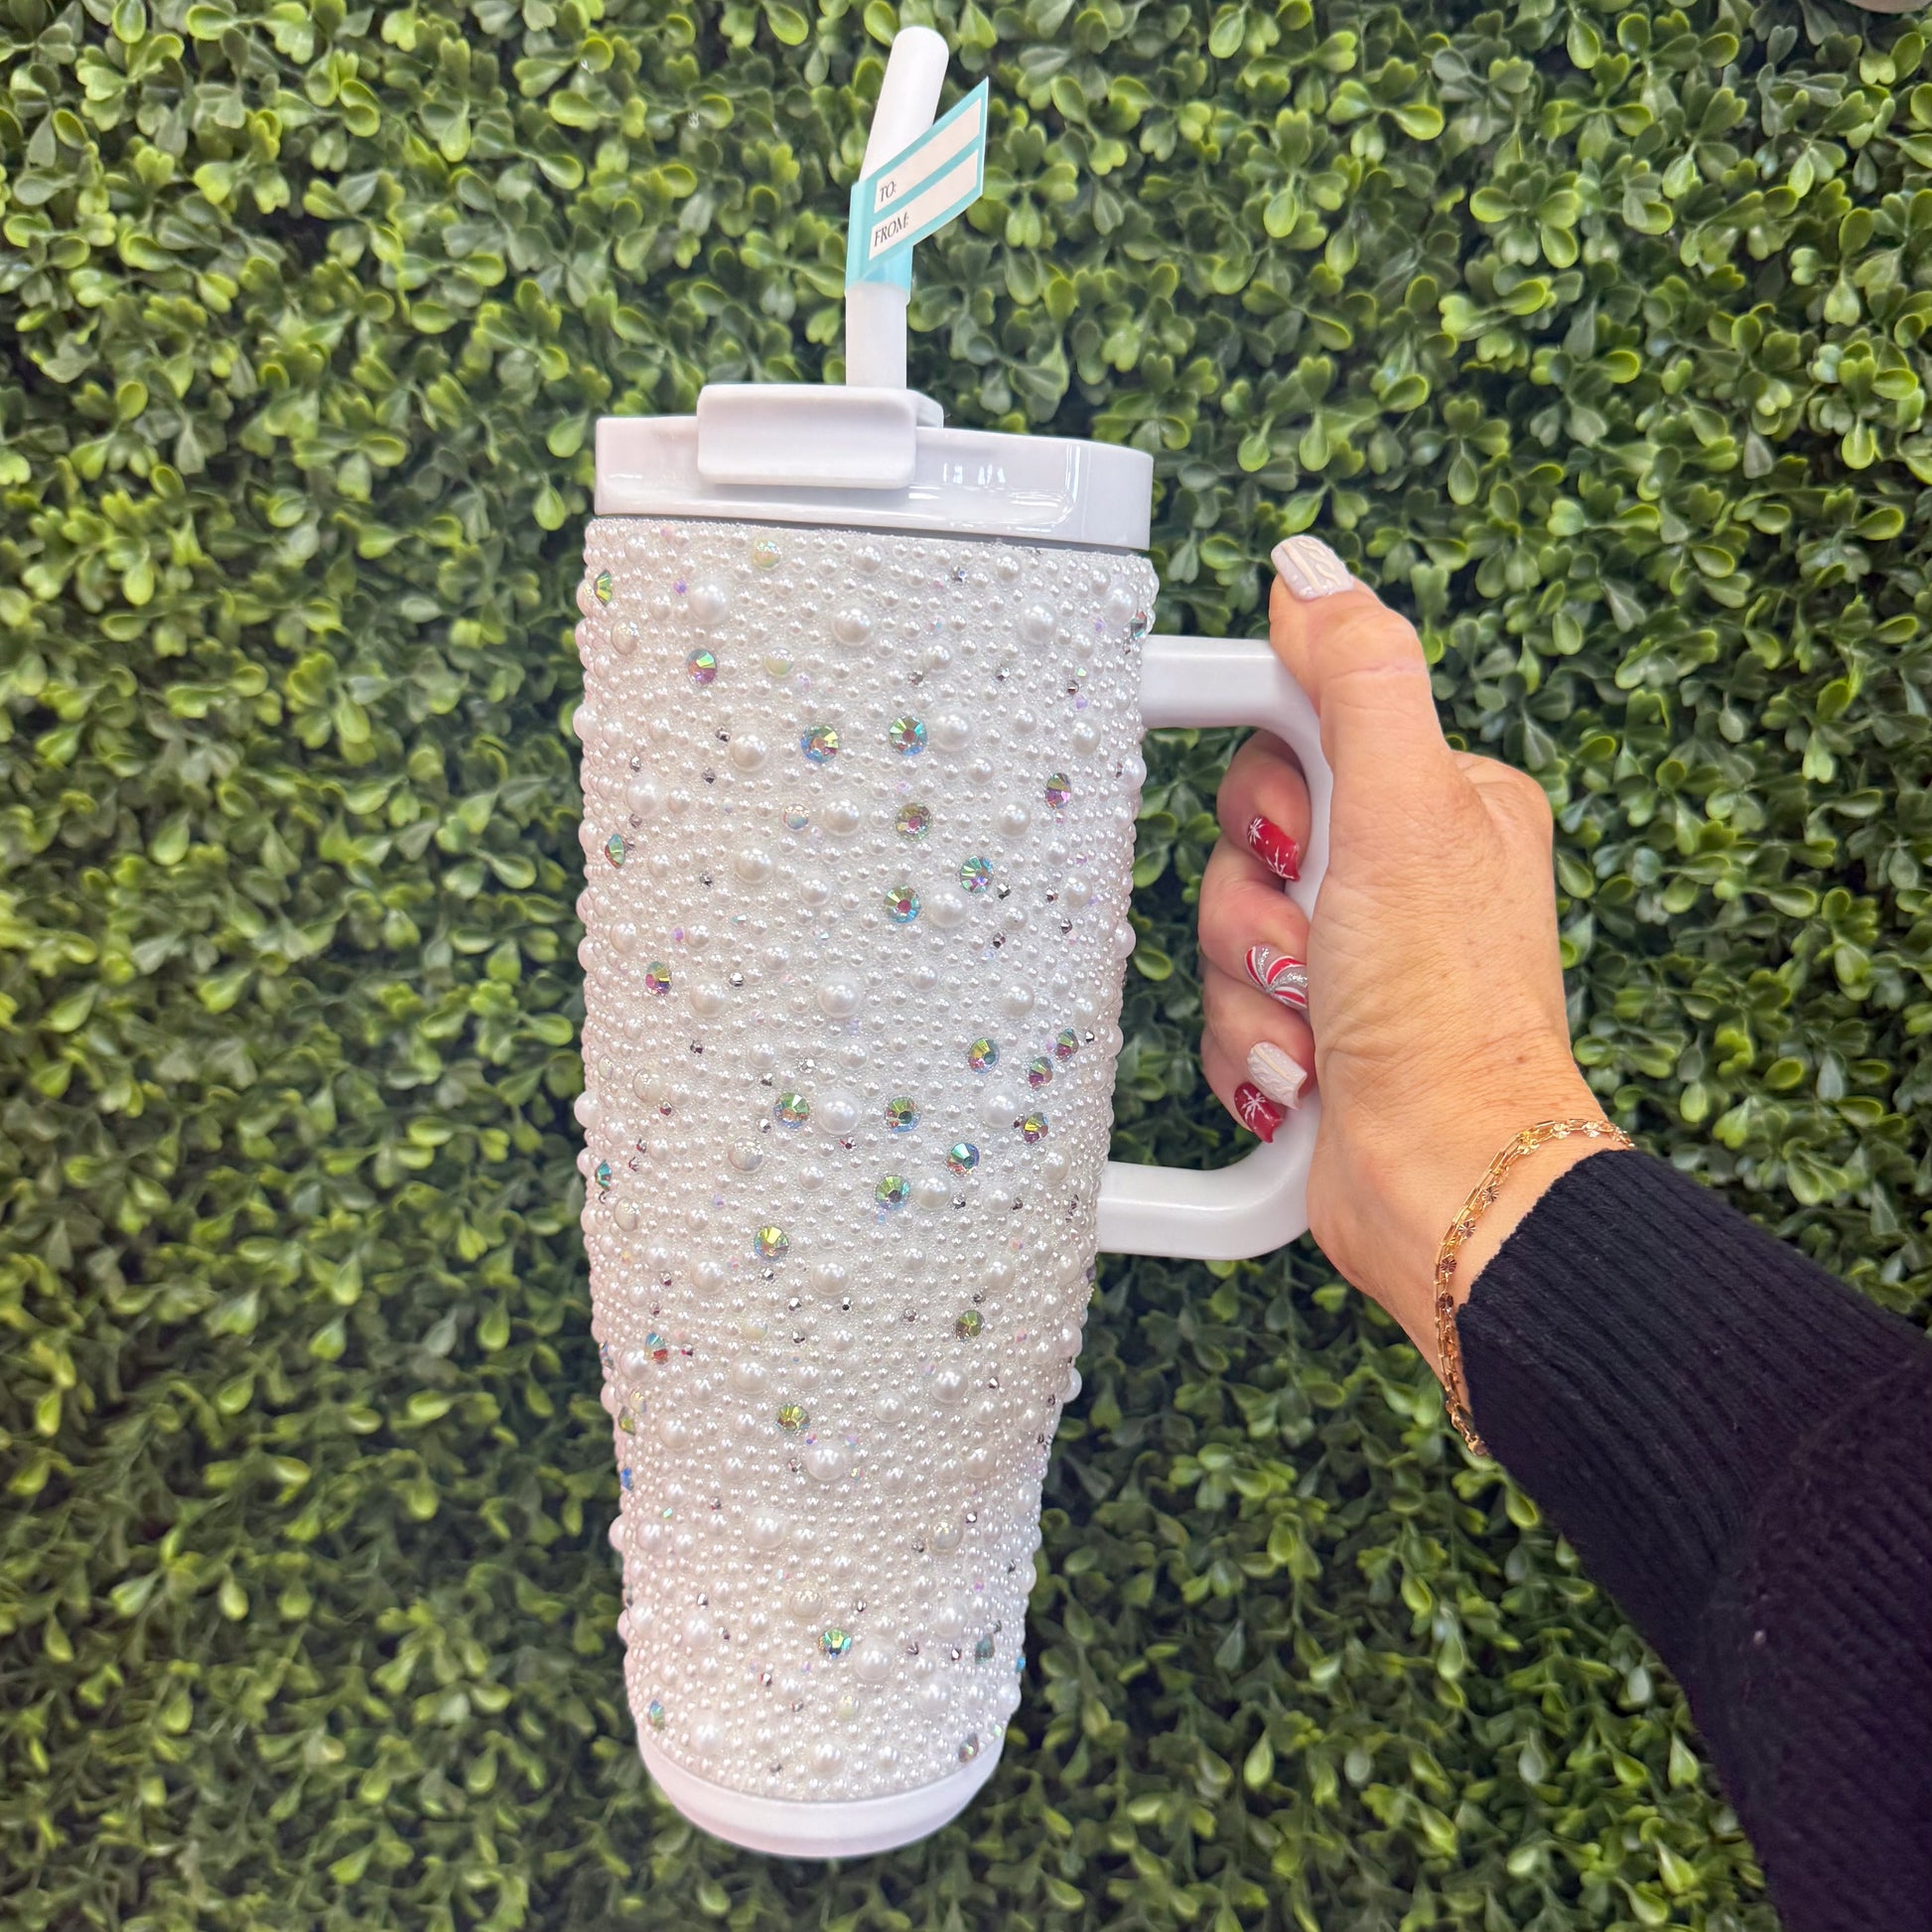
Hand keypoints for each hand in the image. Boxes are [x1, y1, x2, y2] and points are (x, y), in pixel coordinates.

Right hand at [1196, 535, 1611, 1367]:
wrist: (1442, 1181)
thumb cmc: (1446, 1011)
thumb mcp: (1407, 812)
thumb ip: (1358, 678)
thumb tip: (1308, 570)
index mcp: (1444, 804)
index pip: (1297, 736)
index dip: (1267, 792)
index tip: (1277, 838)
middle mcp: (1398, 877)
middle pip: (1243, 840)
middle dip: (1257, 909)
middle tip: (1317, 945)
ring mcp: (1353, 962)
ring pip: (1221, 931)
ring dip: (1252, 989)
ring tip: (1318, 1028)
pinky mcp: (1310, 1034)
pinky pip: (1221, 1009)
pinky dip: (1250, 1047)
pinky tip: (1302, 1077)